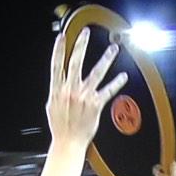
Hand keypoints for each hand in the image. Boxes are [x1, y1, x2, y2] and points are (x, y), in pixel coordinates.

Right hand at [46, 29, 127, 150]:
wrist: (68, 142)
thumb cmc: (60, 127)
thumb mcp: (52, 106)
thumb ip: (57, 91)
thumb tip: (59, 80)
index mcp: (57, 90)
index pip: (56, 65)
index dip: (59, 50)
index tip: (62, 37)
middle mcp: (70, 91)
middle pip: (75, 63)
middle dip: (80, 46)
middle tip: (85, 33)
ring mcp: (84, 97)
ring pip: (96, 73)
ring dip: (105, 59)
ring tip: (113, 49)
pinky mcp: (96, 105)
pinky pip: (108, 91)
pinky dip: (116, 83)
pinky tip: (123, 76)